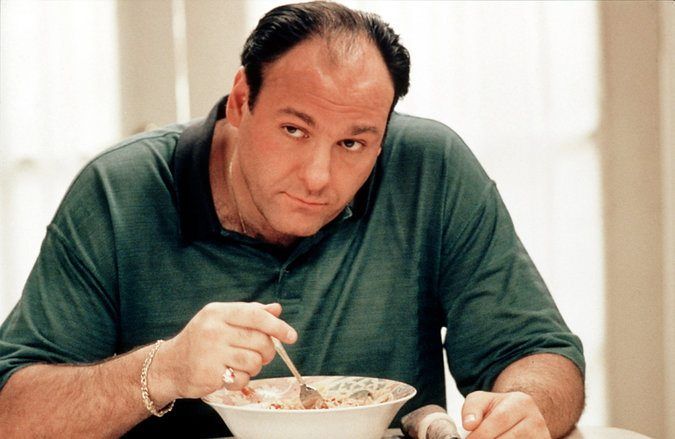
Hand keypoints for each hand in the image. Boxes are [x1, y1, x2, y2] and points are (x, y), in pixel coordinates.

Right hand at [150, 302, 296, 400]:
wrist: (169, 366)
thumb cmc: (200, 340)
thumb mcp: (221, 320)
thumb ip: (249, 313)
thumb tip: (276, 309)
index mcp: (219, 312)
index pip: (256, 315)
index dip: (277, 326)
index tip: (291, 336)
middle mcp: (214, 329)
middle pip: (260, 340)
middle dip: (267, 351)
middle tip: (262, 355)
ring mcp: (211, 352)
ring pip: (254, 361)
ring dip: (254, 367)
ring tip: (242, 365)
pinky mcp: (210, 374)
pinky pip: (242, 379)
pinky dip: (241, 381)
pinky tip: (230, 376)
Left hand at [462, 390, 550, 438]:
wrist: (518, 416)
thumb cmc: (498, 409)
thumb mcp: (482, 400)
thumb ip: (472, 408)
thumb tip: (469, 424)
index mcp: (521, 402)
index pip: (499, 419)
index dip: (480, 434)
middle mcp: (536, 420)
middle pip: (507, 438)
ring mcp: (542, 436)